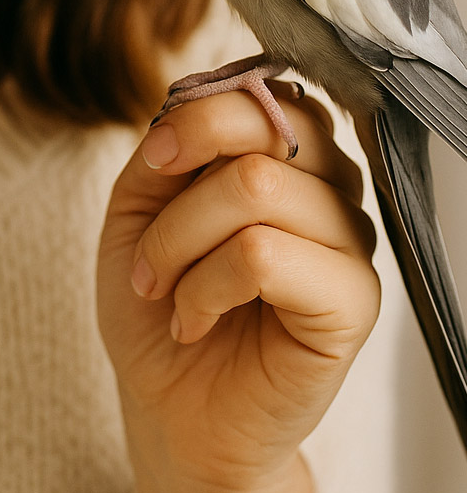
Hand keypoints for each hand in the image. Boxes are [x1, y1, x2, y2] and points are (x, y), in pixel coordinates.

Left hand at [96, 83, 379, 492]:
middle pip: (266, 124)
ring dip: (179, 243)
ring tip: (164, 289)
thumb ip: (170, 143)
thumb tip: (196, 101)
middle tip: (147, 243)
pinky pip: (265, 254)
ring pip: (256, 187)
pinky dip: (206, 285)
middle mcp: (330, 184)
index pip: (263, 86)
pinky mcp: (353, 301)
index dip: (197, 114)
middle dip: (180, 178)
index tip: (155, 160)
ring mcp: (348, 240)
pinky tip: (195, 318)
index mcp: (288, 149)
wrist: (169, 406)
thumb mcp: (138, 204)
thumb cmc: (159, 303)